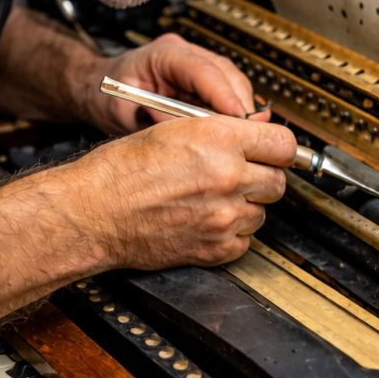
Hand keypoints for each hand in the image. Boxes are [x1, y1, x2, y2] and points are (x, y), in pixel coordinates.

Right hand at [45, 116, 294, 269]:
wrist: (94, 213)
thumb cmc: (121, 171)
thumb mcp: (175, 129)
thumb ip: (220, 133)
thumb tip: (252, 139)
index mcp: (219, 140)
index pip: (284, 144)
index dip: (278, 149)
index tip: (273, 153)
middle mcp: (228, 177)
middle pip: (278, 181)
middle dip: (262, 178)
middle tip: (240, 176)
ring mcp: (224, 216)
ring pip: (262, 213)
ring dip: (245, 207)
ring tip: (213, 200)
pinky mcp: (216, 248)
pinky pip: (245, 241)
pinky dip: (232, 234)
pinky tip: (206, 221)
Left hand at [85, 33, 266, 134]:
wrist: (97, 89)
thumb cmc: (107, 97)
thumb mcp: (126, 113)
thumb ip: (159, 121)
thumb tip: (193, 134)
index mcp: (161, 53)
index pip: (202, 70)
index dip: (224, 96)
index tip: (238, 120)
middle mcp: (182, 53)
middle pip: (226, 74)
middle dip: (240, 105)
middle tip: (250, 134)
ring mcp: (194, 63)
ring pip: (232, 82)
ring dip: (240, 110)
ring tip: (245, 136)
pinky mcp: (200, 79)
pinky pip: (226, 92)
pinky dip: (232, 112)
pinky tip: (235, 132)